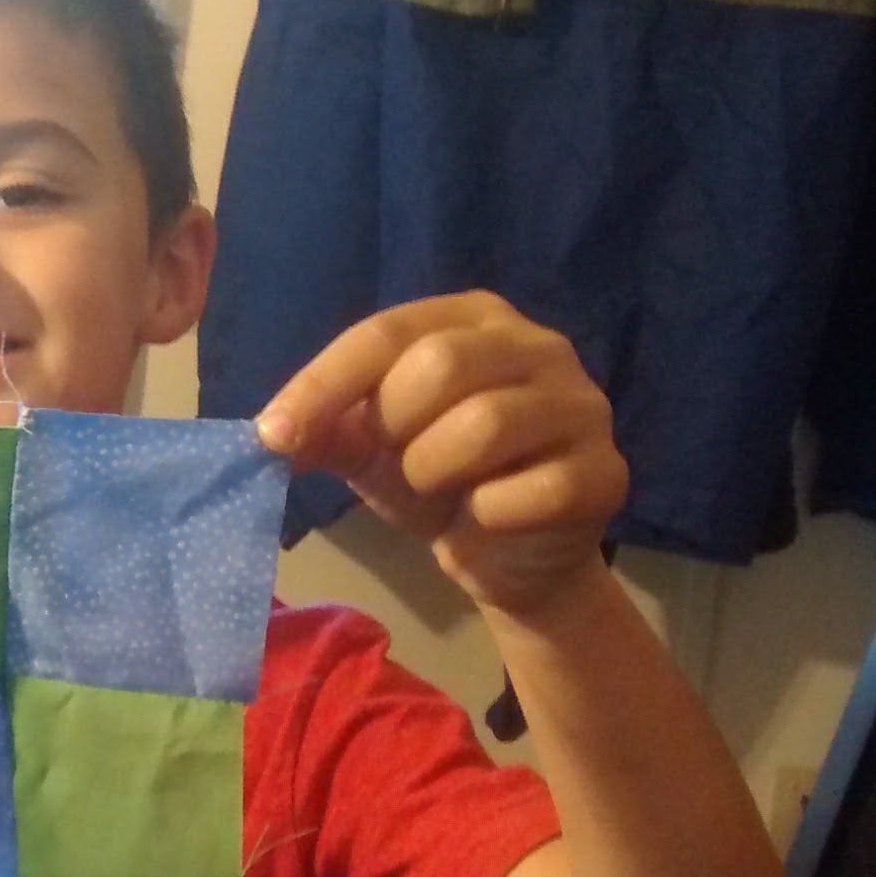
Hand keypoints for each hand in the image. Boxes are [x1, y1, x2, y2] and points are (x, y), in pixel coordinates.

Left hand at [254, 291, 627, 616]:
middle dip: (396, 427)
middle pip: (440, 364)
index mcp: (473, 319)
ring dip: (435, 472)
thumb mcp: (372, 450)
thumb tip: (270, 433)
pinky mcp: (605, 470)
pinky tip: (491, 517)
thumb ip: (327, 430)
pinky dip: (487, 515)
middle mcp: (537, 344)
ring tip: (442, 489)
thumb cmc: (441, 482)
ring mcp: (582, 404)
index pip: (386, 332)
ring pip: (484, 425)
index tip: (274, 435)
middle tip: (398, 462)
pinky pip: (528, 491)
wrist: (512, 557)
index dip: (324, 384)